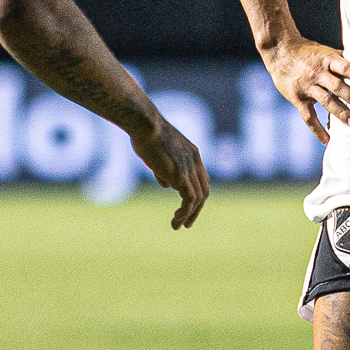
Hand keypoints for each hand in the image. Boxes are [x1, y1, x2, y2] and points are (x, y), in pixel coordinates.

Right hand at [131, 114, 211, 229]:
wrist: (145, 124)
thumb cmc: (145, 134)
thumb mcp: (157, 153)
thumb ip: (163, 169)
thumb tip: (166, 184)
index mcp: (192, 153)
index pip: (202, 178)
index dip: (197, 194)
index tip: (187, 207)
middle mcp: (195, 161)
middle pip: (204, 190)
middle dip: (197, 208)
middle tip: (187, 223)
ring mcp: (189, 168)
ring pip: (198, 198)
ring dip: (189, 214)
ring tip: (178, 225)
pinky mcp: (180, 175)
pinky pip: (189, 199)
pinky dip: (185, 212)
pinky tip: (176, 219)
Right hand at [262, 36, 349, 142]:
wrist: (279, 51)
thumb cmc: (306, 51)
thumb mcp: (324, 50)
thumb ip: (341, 59)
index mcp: (327, 59)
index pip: (345, 67)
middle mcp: (317, 73)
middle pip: (338, 87)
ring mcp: (307, 86)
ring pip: (326, 101)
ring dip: (341, 113)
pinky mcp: (297, 99)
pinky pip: (309, 117)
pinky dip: (318, 130)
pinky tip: (329, 141)